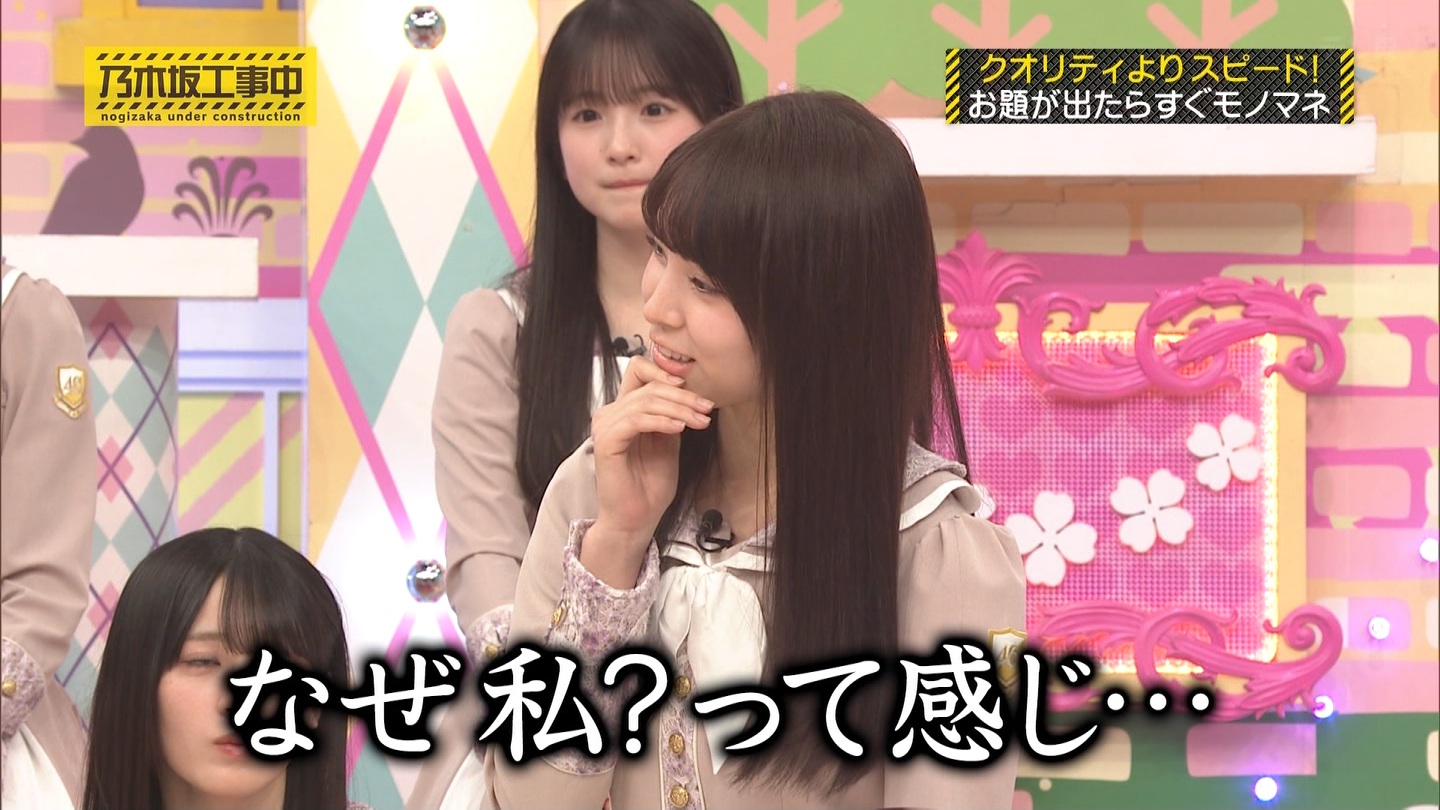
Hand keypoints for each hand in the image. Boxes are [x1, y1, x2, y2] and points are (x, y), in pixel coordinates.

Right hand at [589, 356, 712, 543]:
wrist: (637, 518)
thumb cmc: (650, 485)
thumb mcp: (668, 441)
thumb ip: (671, 415)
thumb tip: (688, 393)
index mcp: (623, 410)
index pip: (639, 371)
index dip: (665, 372)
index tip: (695, 390)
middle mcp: (610, 414)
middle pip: (648, 385)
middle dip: (683, 396)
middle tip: (706, 407)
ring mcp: (605, 426)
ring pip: (646, 401)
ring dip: (679, 409)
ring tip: (699, 421)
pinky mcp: (606, 441)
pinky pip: (637, 420)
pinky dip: (662, 421)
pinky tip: (680, 428)